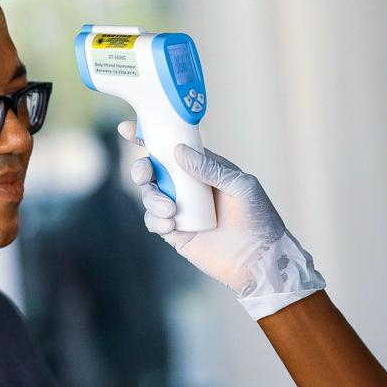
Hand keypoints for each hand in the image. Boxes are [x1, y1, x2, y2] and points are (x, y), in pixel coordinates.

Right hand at [118, 121, 324, 318]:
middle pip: (153, 171)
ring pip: (149, 196)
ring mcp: (181, 210)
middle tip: (145, 175)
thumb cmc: (258, 217)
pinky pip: (153, 221)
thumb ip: (210, 168)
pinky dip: (155, 220)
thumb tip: (179, 152)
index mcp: (204, 168)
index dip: (148, 137)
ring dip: (152, 199)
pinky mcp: (177, 233)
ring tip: (170, 210)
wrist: (260, 259)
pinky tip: (170, 224)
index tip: (125, 128)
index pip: (173, 147)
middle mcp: (188, 187)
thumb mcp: (241, 186)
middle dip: (142, 169)